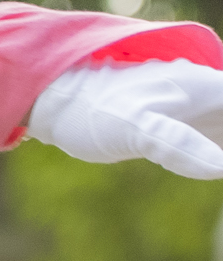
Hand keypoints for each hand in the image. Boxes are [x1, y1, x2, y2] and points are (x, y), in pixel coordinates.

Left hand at [26, 59, 222, 178]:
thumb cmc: (92, 109)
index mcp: (211, 88)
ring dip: (220, 152)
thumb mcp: (133, 128)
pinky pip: (218, 146)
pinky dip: (216, 161)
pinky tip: (212, 172)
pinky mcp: (185, 129)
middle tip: (217, 167)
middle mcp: (211, 96)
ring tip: (213, 171)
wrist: (54, 100)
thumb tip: (222, 167)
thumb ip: (176, 144)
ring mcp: (200, 112)